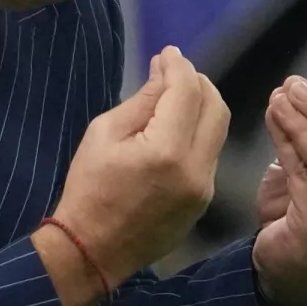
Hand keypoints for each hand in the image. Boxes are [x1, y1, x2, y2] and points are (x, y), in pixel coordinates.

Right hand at [40, 47, 228, 305]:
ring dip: (201, 107)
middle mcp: (196, 168)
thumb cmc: (89, 189)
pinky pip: (209, 156)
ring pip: (218, 131)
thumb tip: (165, 74)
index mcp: (166, 150)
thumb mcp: (104, 134)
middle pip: (216, 108)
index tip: (167, 53)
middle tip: (175, 73)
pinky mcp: (203, 202)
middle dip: (198, 83)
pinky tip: (175, 131)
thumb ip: (141, 101)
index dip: (179, 67)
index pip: (187, 92)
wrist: (92, 252)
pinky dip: (198, 134)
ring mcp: (204, 188)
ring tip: (174, 98)